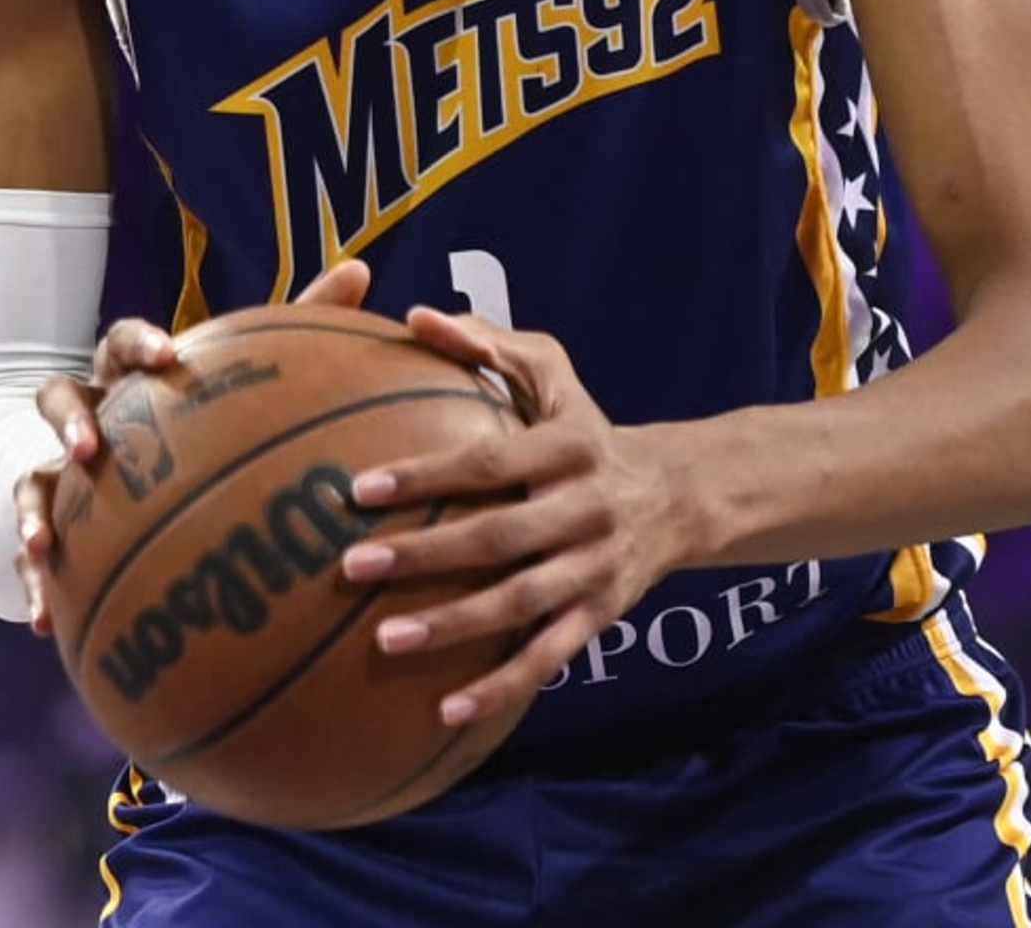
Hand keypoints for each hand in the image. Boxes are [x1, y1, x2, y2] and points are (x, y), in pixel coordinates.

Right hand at [8, 258, 374, 635]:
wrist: (122, 467)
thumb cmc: (194, 412)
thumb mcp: (239, 374)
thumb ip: (296, 324)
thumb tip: (360, 268)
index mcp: (129, 377)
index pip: (121, 342)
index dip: (139, 345)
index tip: (167, 358)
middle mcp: (88, 416)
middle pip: (58, 397)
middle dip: (71, 421)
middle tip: (91, 449)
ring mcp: (60, 473)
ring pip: (32, 480)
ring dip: (33, 509)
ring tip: (44, 542)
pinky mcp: (51, 528)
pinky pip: (31, 560)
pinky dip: (35, 586)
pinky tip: (48, 623)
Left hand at [342, 306, 698, 725]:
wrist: (678, 495)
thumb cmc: (584, 426)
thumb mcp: (552, 375)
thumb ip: (487, 343)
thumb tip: (417, 316)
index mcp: (567, 445)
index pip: (489, 460)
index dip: (427, 473)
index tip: (359, 488)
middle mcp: (585, 509)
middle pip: (500, 537)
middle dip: (426, 556)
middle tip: (351, 568)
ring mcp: (594, 568)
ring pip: (521, 605)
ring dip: (454, 627)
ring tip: (384, 642)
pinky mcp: (599, 617)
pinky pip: (546, 659)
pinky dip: (500, 689)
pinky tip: (444, 713)